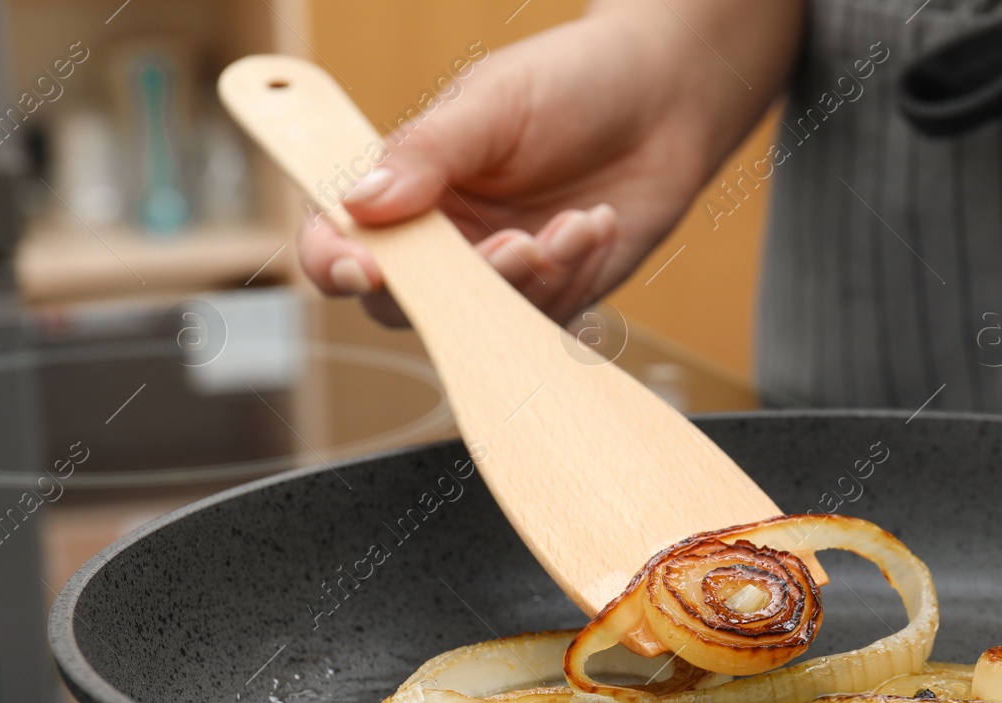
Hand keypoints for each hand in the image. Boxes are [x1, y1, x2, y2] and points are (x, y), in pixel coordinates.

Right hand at [298, 0, 800, 325]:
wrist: (666, 97)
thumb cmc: (574, 81)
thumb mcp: (493, 104)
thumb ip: (426, 154)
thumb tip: (358, 201)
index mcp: (406, 185)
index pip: (340, 239)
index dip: (335, 262)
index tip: (365, 267)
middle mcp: (445, 237)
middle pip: (407, 304)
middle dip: (461, 287)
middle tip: (516, 245)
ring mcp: (500, 272)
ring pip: (482, 322)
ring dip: (534, 280)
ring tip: (576, 223)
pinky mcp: (557, 292)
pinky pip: (546, 319)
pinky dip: (574, 276)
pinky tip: (598, 224)